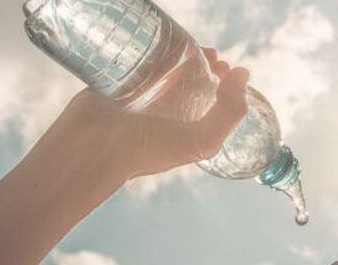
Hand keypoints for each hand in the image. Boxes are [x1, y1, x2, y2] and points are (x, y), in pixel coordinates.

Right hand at [31, 47, 249, 184]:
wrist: (94, 148)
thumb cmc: (147, 150)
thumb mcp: (201, 140)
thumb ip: (229, 112)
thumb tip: (243, 73)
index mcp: (182, 131)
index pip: (208, 104)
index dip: (222, 85)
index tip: (226, 67)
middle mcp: (163, 116)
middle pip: (189, 84)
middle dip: (203, 66)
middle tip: (209, 54)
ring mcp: (140, 99)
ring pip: (165, 71)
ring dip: (179, 56)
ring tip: (190, 44)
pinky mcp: (118, 84)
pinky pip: (139, 62)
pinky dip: (151, 51)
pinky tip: (160, 41)